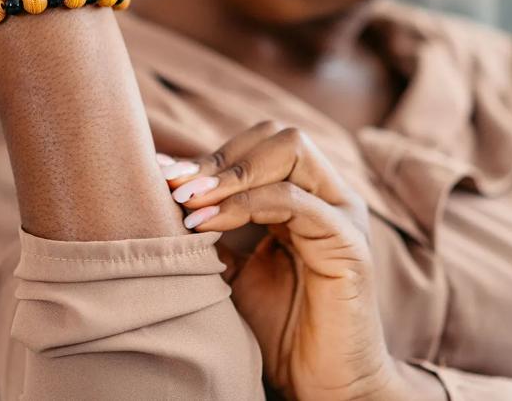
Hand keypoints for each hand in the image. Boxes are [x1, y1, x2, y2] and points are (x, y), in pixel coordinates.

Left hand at [158, 121, 392, 399]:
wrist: (321, 383)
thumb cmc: (279, 328)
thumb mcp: (233, 269)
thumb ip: (213, 228)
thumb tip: (164, 193)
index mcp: (307, 196)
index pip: (261, 145)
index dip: (211, 156)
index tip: (162, 174)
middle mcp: (330, 196)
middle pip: (277, 136)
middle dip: (219, 158)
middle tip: (174, 185)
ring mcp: (344, 215)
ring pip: (291, 152)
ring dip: (228, 174)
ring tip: (185, 202)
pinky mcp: (349, 243)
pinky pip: (297, 202)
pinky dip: (246, 205)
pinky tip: (206, 225)